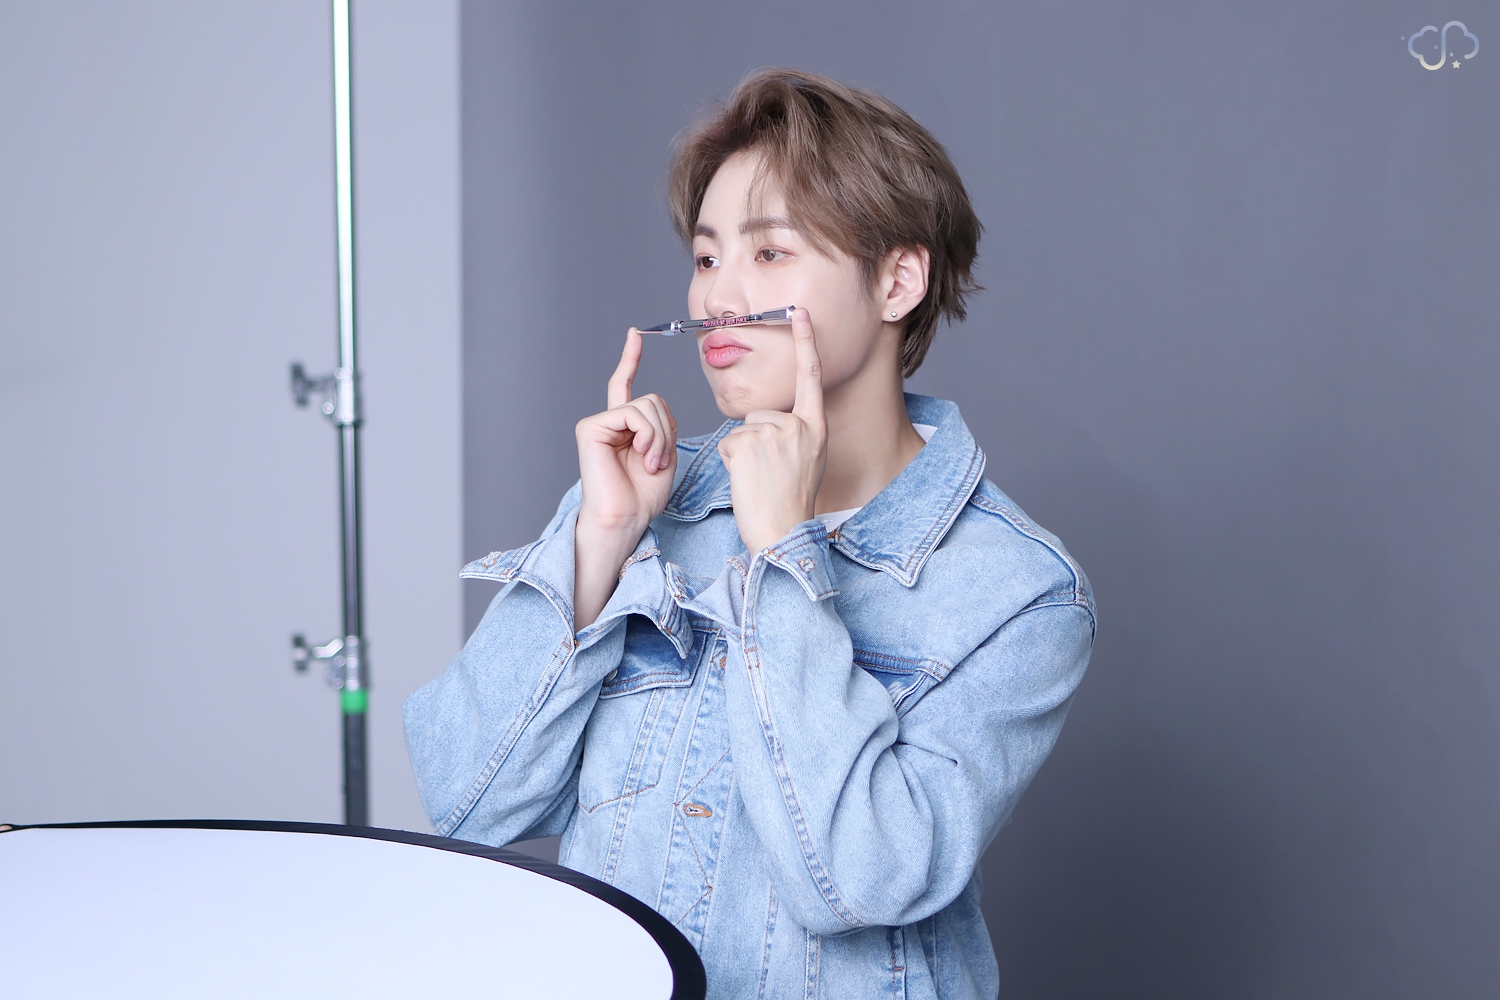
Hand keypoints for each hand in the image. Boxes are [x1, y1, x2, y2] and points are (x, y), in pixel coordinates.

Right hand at [573, 328, 677, 628]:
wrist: (626, 518)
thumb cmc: (643, 496)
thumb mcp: (665, 454)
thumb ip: (662, 424)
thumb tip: (655, 402)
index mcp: (626, 427)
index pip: (626, 386)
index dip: (629, 359)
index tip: (634, 334)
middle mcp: (609, 421)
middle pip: (653, 400)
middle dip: (667, 429)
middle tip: (659, 460)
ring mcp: (598, 423)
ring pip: (646, 404)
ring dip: (659, 436)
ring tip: (651, 461)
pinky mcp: (591, 428)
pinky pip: (632, 413)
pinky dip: (647, 434)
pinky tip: (641, 455)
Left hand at [717, 308, 827, 554]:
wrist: (783, 533)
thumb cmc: (791, 503)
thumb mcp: (807, 460)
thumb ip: (794, 434)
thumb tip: (766, 424)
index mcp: (815, 428)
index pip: (810, 377)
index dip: (805, 343)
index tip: (799, 313)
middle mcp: (797, 425)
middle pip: (760, 413)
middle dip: (755, 440)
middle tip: (769, 474)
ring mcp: (773, 433)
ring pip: (741, 429)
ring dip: (743, 453)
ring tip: (760, 479)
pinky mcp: (746, 444)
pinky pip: (727, 443)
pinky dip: (731, 463)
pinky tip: (748, 480)